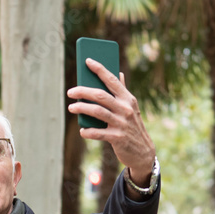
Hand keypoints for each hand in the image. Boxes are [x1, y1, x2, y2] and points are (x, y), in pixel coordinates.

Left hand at [66, 58, 155, 185]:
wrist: (143, 152)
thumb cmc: (132, 126)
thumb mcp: (131, 107)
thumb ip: (122, 91)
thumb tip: (118, 73)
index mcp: (128, 98)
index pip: (112, 80)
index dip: (100, 69)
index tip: (87, 61)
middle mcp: (125, 108)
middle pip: (101, 95)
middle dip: (83, 91)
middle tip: (70, 92)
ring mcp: (121, 123)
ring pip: (97, 112)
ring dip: (81, 109)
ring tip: (71, 108)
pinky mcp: (117, 137)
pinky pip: (98, 133)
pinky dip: (88, 132)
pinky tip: (82, 131)